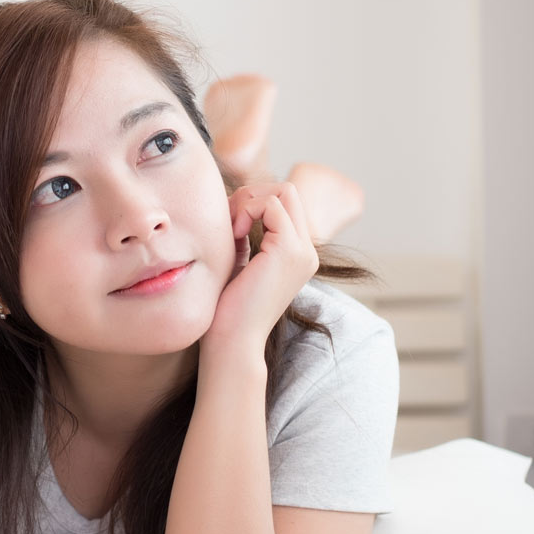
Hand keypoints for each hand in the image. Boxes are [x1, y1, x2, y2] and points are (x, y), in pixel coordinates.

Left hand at [202, 181, 318, 361]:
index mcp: (297, 256)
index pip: (285, 203)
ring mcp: (302, 251)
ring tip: (231, 229)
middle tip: (228, 221)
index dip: (253, 202)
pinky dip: (248, 209)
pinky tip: (234, 234)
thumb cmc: (227, 311)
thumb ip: (246, 236)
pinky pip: (272, 204)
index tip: (229, 225)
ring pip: (284, 192)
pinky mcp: (289, 250)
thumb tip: (237, 204)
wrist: (232, 342)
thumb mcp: (239, 263)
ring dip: (249, 201)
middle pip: (288, 191)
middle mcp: (306, 252)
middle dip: (252, 196)